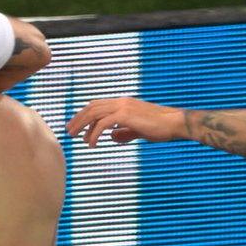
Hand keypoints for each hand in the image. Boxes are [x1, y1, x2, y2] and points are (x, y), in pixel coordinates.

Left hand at [66, 97, 185, 146]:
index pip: (97, 105)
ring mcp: (123, 107)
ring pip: (94, 114)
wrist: (176, 124)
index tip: (76, 126)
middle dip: (78, 119)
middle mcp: (121, 102)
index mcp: (123, 103)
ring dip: (82, 126)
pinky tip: (92, 144)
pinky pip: (103, 124)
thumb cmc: (161, 127)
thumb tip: (113, 138)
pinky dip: (94, 134)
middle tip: (69, 131)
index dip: (84, 115)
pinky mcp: (126, 115)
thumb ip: (125, 132)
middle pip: (92, 108)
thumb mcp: (139, 130)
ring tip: (76, 138)